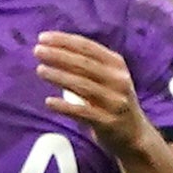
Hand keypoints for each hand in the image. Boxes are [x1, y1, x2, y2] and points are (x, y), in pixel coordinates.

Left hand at [35, 32, 153, 161]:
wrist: (135, 135)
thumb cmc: (113, 101)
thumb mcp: (108, 78)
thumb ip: (87, 65)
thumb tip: (52, 50)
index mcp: (116, 64)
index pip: (88, 47)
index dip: (64, 41)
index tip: (43, 37)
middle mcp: (118, 80)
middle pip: (84, 64)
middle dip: (58, 55)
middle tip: (37, 51)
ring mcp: (115, 102)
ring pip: (82, 85)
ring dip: (59, 76)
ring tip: (40, 70)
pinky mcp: (108, 123)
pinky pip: (83, 112)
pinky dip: (64, 106)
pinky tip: (48, 101)